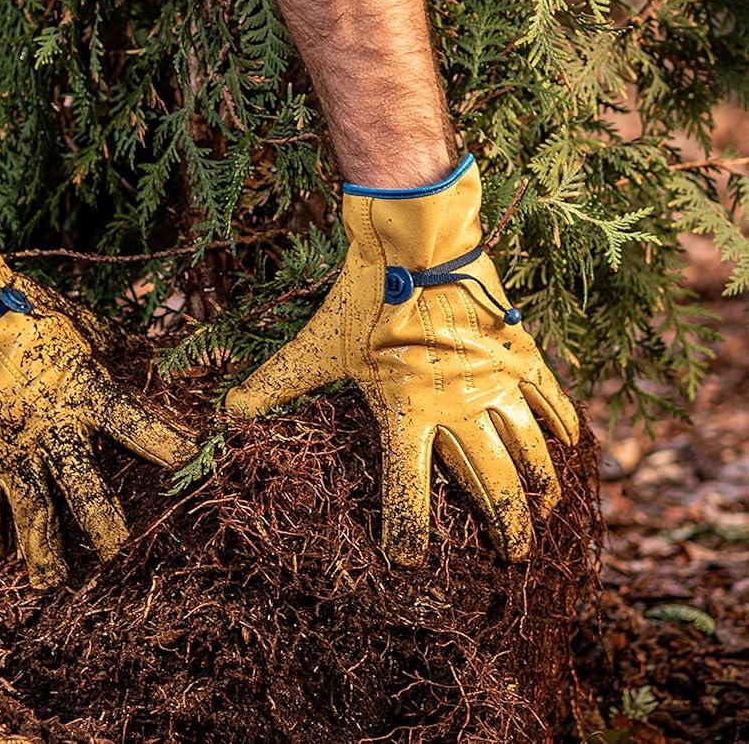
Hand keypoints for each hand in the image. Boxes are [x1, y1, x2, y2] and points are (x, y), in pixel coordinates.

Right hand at [0, 217, 196, 586]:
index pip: (132, 425)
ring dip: (44, 553)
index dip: (163, 442)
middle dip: (102, 526)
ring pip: (33, 514)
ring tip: (54, 582)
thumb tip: (144, 350)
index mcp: (82, 393)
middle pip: (83, 489)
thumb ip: (109, 347)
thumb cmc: (23, 313)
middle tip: (116, 551)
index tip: (191, 458)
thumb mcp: (76, 324)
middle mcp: (50, 432)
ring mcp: (11, 452)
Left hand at [224, 154, 579, 563]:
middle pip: (495, 487)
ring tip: (544, 514)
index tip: (409, 563)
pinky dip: (564, 426)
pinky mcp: (518, 353)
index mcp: (406, 414)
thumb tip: (230, 407)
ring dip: (541, 489)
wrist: (414, 240)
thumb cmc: (363, 296)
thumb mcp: (319, 344)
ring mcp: (495, 382)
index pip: (409, 493)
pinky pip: (551, 399)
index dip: (409, 533)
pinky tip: (572, 448)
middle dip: (506, 528)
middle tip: (513, 558)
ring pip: (532, 453)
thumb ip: (279, 381)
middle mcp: (458, 409)